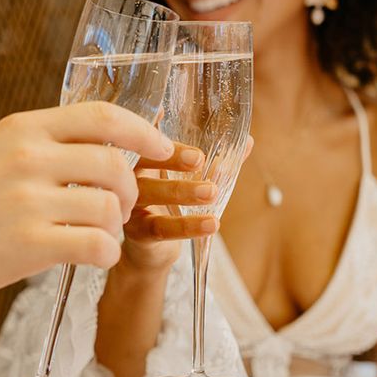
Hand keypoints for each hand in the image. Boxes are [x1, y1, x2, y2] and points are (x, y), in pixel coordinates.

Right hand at [0, 101, 175, 309]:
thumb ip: (44, 149)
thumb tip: (103, 154)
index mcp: (23, 129)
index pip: (103, 116)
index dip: (145, 132)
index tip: (165, 149)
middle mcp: (28, 157)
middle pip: (116, 163)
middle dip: (131, 190)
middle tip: (120, 208)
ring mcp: (28, 201)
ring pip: (110, 207)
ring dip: (116, 226)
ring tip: (98, 236)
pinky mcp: (28, 245)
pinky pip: (98, 245)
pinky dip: (106, 254)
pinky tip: (90, 257)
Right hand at [122, 136, 253, 272]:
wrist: (149, 251)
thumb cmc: (169, 206)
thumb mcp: (189, 181)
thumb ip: (215, 162)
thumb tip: (248, 142)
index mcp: (141, 156)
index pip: (147, 139)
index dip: (161, 131)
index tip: (181, 126)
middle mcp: (128, 176)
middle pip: (142, 160)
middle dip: (171, 158)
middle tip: (199, 160)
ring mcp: (128, 203)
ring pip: (149, 193)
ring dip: (181, 191)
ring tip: (211, 192)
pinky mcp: (137, 231)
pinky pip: (160, 227)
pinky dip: (187, 226)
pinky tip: (211, 224)